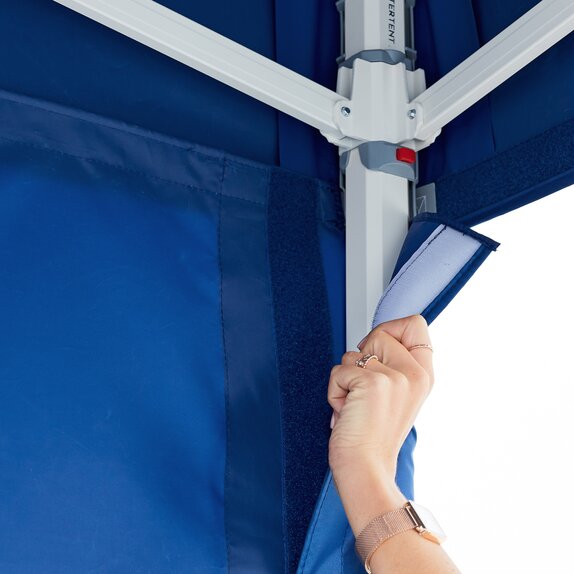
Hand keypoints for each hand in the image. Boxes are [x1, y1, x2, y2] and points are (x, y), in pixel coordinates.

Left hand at [327, 315, 433, 478]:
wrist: (366, 469)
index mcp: (424, 375)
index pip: (416, 324)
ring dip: (345, 380)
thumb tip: (374, 337)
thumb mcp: (397, 395)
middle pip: (380, 332)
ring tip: (357, 406)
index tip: (378, 355)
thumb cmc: (373, 435)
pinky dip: (334, 392)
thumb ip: (395, 364)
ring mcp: (396, 377)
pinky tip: (347, 413)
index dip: (390, 331)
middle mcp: (415, 373)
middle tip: (365, 391)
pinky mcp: (373, 383)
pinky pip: (338, 371)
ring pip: (353, 353)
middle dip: (361, 360)